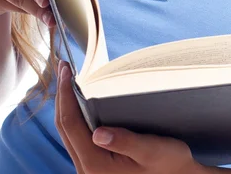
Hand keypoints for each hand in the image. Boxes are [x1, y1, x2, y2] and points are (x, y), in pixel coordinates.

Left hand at [55, 60, 202, 173]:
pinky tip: (79, 102)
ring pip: (68, 133)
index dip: (65, 95)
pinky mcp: (94, 166)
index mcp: (97, 165)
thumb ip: (125, 141)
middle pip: (64, 127)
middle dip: (62, 95)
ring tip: (68, 80)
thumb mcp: (152, 150)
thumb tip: (98, 133)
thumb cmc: (169, 165)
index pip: (71, 124)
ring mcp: (89, 169)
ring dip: (66, 105)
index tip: (66, 71)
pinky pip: (76, 138)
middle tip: (63, 67)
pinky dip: (74, 116)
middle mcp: (87, 170)